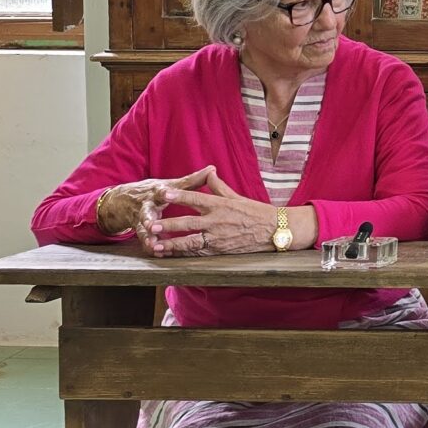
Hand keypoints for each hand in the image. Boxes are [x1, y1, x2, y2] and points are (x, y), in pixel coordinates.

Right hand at [95, 168, 224, 248]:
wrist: (125, 200)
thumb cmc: (153, 192)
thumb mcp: (170, 184)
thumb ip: (191, 181)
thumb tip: (212, 169)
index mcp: (156, 193)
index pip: (160, 191)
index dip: (163, 191)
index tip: (164, 193)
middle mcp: (147, 206)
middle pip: (146, 212)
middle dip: (148, 219)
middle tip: (151, 226)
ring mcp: (141, 220)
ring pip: (143, 230)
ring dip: (148, 237)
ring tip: (153, 245)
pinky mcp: (140, 230)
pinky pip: (145, 240)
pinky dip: (150, 247)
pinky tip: (157, 253)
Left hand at [147, 180, 306, 256]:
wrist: (275, 230)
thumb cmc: (257, 212)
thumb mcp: (237, 196)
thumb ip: (219, 186)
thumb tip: (209, 172)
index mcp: (220, 204)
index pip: (195, 198)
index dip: (178, 195)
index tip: (162, 193)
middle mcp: (217, 221)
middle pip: (188, 223)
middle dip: (169, 225)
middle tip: (152, 226)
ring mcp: (218, 237)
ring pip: (190, 242)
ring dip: (172, 244)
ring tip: (157, 246)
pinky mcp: (221, 250)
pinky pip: (199, 253)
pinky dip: (185, 254)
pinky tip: (172, 255)